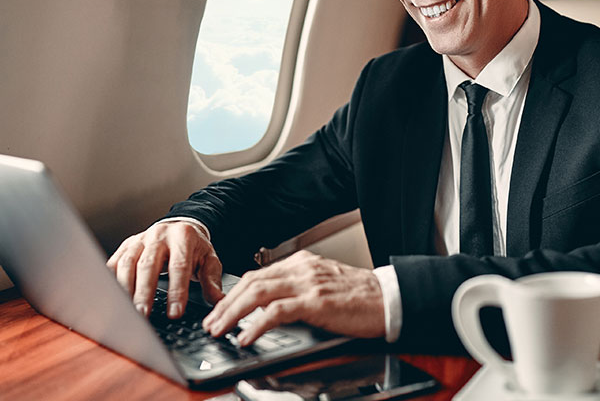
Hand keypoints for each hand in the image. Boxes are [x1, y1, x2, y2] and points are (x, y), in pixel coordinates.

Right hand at [106, 221, 223, 318]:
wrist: (180, 226)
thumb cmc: (194, 248)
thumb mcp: (209, 260)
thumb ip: (212, 280)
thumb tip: (218, 302)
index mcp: (183, 237)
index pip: (179, 266)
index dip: (177, 291)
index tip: (175, 313)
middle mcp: (159, 235)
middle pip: (148, 264)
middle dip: (144, 291)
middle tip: (142, 315)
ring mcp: (140, 240)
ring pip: (127, 263)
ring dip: (125, 288)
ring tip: (125, 311)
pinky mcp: (126, 246)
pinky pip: (114, 262)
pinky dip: (110, 280)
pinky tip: (109, 297)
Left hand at [202, 250, 384, 345]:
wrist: (389, 298)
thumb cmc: (360, 297)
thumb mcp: (323, 285)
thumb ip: (297, 290)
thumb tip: (269, 308)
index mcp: (302, 263)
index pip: (258, 274)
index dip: (234, 292)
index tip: (220, 309)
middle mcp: (301, 269)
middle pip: (251, 282)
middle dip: (226, 303)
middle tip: (211, 322)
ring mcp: (308, 284)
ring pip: (258, 293)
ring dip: (233, 313)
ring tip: (219, 329)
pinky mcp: (316, 303)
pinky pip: (278, 311)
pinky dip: (257, 324)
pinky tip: (246, 336)